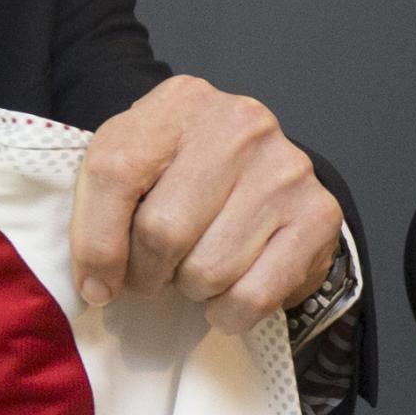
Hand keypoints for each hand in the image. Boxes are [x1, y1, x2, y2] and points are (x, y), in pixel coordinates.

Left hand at [70, 75, 340, 334]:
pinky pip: (254, 295)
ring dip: (191, 290)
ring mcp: (284, 168)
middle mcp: (240, 124)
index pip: (115, 172)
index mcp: (181, 102)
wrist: (259, 174)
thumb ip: (99, 214)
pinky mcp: (319, 213)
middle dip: (148, 273)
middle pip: (163, 230)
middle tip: (156, 271)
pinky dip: (229, 312)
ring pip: (208, 271)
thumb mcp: (131, 165)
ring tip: (198, 266)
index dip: (96, 243)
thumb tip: (99, 287)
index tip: (98, 281)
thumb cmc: (182, 174)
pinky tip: (228, 291)